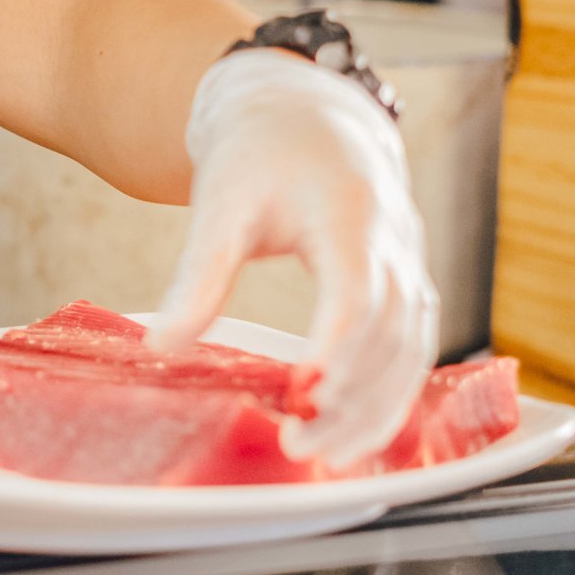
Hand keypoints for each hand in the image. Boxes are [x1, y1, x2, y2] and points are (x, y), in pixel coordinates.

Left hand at [147, 52, 437, 466]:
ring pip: (413, 351)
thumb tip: (161, 346)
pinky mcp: (408, 288)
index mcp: (349, 214)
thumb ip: (200, 277)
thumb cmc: (262, 154)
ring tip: (326, 456)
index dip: (337, 348)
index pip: (357, 293)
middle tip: (301, 444)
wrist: (310, 118)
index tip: (304, 393)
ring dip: (377, 410)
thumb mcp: (220, 206)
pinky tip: (353, 436)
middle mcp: (395, 244)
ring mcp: (410, 267)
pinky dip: (390, 397)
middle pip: (393, 335)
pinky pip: (414, 351)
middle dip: (353, 399)